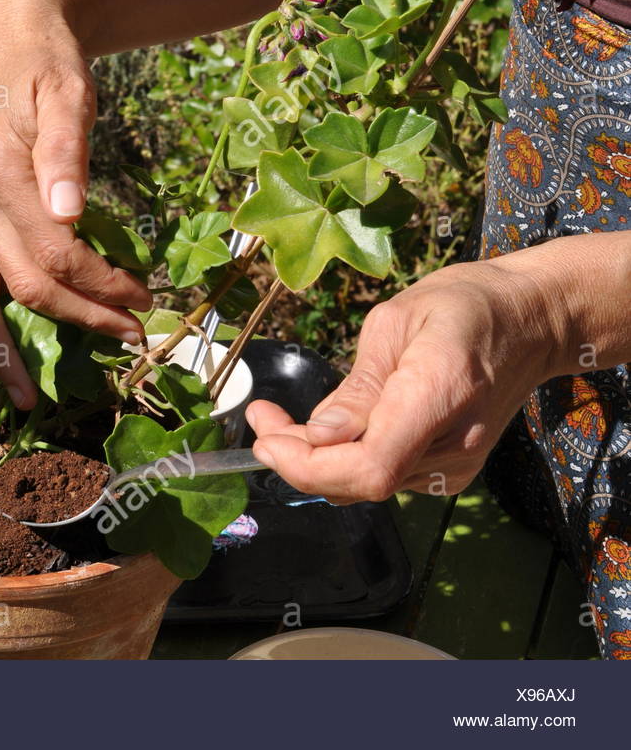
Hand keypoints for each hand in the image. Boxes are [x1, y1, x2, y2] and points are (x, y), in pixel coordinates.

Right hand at [0, 0, 152, 408]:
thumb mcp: (67, 91)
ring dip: (7, 349)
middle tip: (133, 333)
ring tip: (27, 396)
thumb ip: (66, 152)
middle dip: (81, 316)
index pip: (54, 253)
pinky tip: (1, 356)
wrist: (11, 35)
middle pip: (25, 283)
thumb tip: (71, 216)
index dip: (103, 283)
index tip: (147, 296)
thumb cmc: (47, 62)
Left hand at [246, 258, 562, 503]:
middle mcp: (452, 443)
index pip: (369, 466)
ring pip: (366, 484)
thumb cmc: (463, 306)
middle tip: (258, 420)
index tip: (265, 439)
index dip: (308, 466)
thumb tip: (320, 434)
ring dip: (314, 461)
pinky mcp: (452, 470)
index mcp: (438, 394)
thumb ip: (358, 386)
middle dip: (295, 459)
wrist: (532, 321)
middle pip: (360, 481)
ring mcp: (456, 464)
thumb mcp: (396, 322)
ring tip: (277, 420)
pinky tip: (322, 431)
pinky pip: (384, 476)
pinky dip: (343, 461)